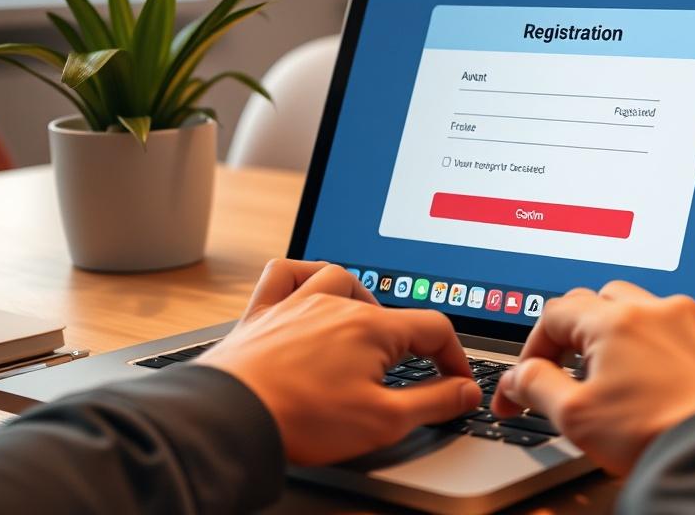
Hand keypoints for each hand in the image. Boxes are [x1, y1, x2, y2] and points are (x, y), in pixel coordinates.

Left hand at [199, 261, 480, 464]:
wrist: (229, 419)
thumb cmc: (304, 420)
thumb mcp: (384, 421)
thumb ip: (433, 402)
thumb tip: (465, 390)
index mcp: (372, 328)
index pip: (433, 328)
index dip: (454, 357)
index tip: (457, 383)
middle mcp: (336, 305)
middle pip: (388, 308)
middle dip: (409, 339)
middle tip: (412, 371)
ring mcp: (297, 304)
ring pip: (338, 279)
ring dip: (360, 297)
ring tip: (366, 326)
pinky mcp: (262, 314)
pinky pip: (282, 273)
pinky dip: (300, 275)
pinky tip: (308, 288)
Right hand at [492, 282, 694, 475]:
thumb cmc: (663, 435)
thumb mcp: (578, 418)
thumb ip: (538, 388)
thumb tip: (519, 376)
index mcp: (615, 321)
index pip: (555, 314)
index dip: (533, 348)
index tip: (526, 382)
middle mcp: (659, 310)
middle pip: (602, 300)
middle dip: (582, 330)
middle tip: (575, 370)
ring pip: (651, 312)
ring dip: (630, 335)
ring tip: (627, 379)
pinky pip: (692, 331)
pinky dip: (673, 349)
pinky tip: (673, 384)